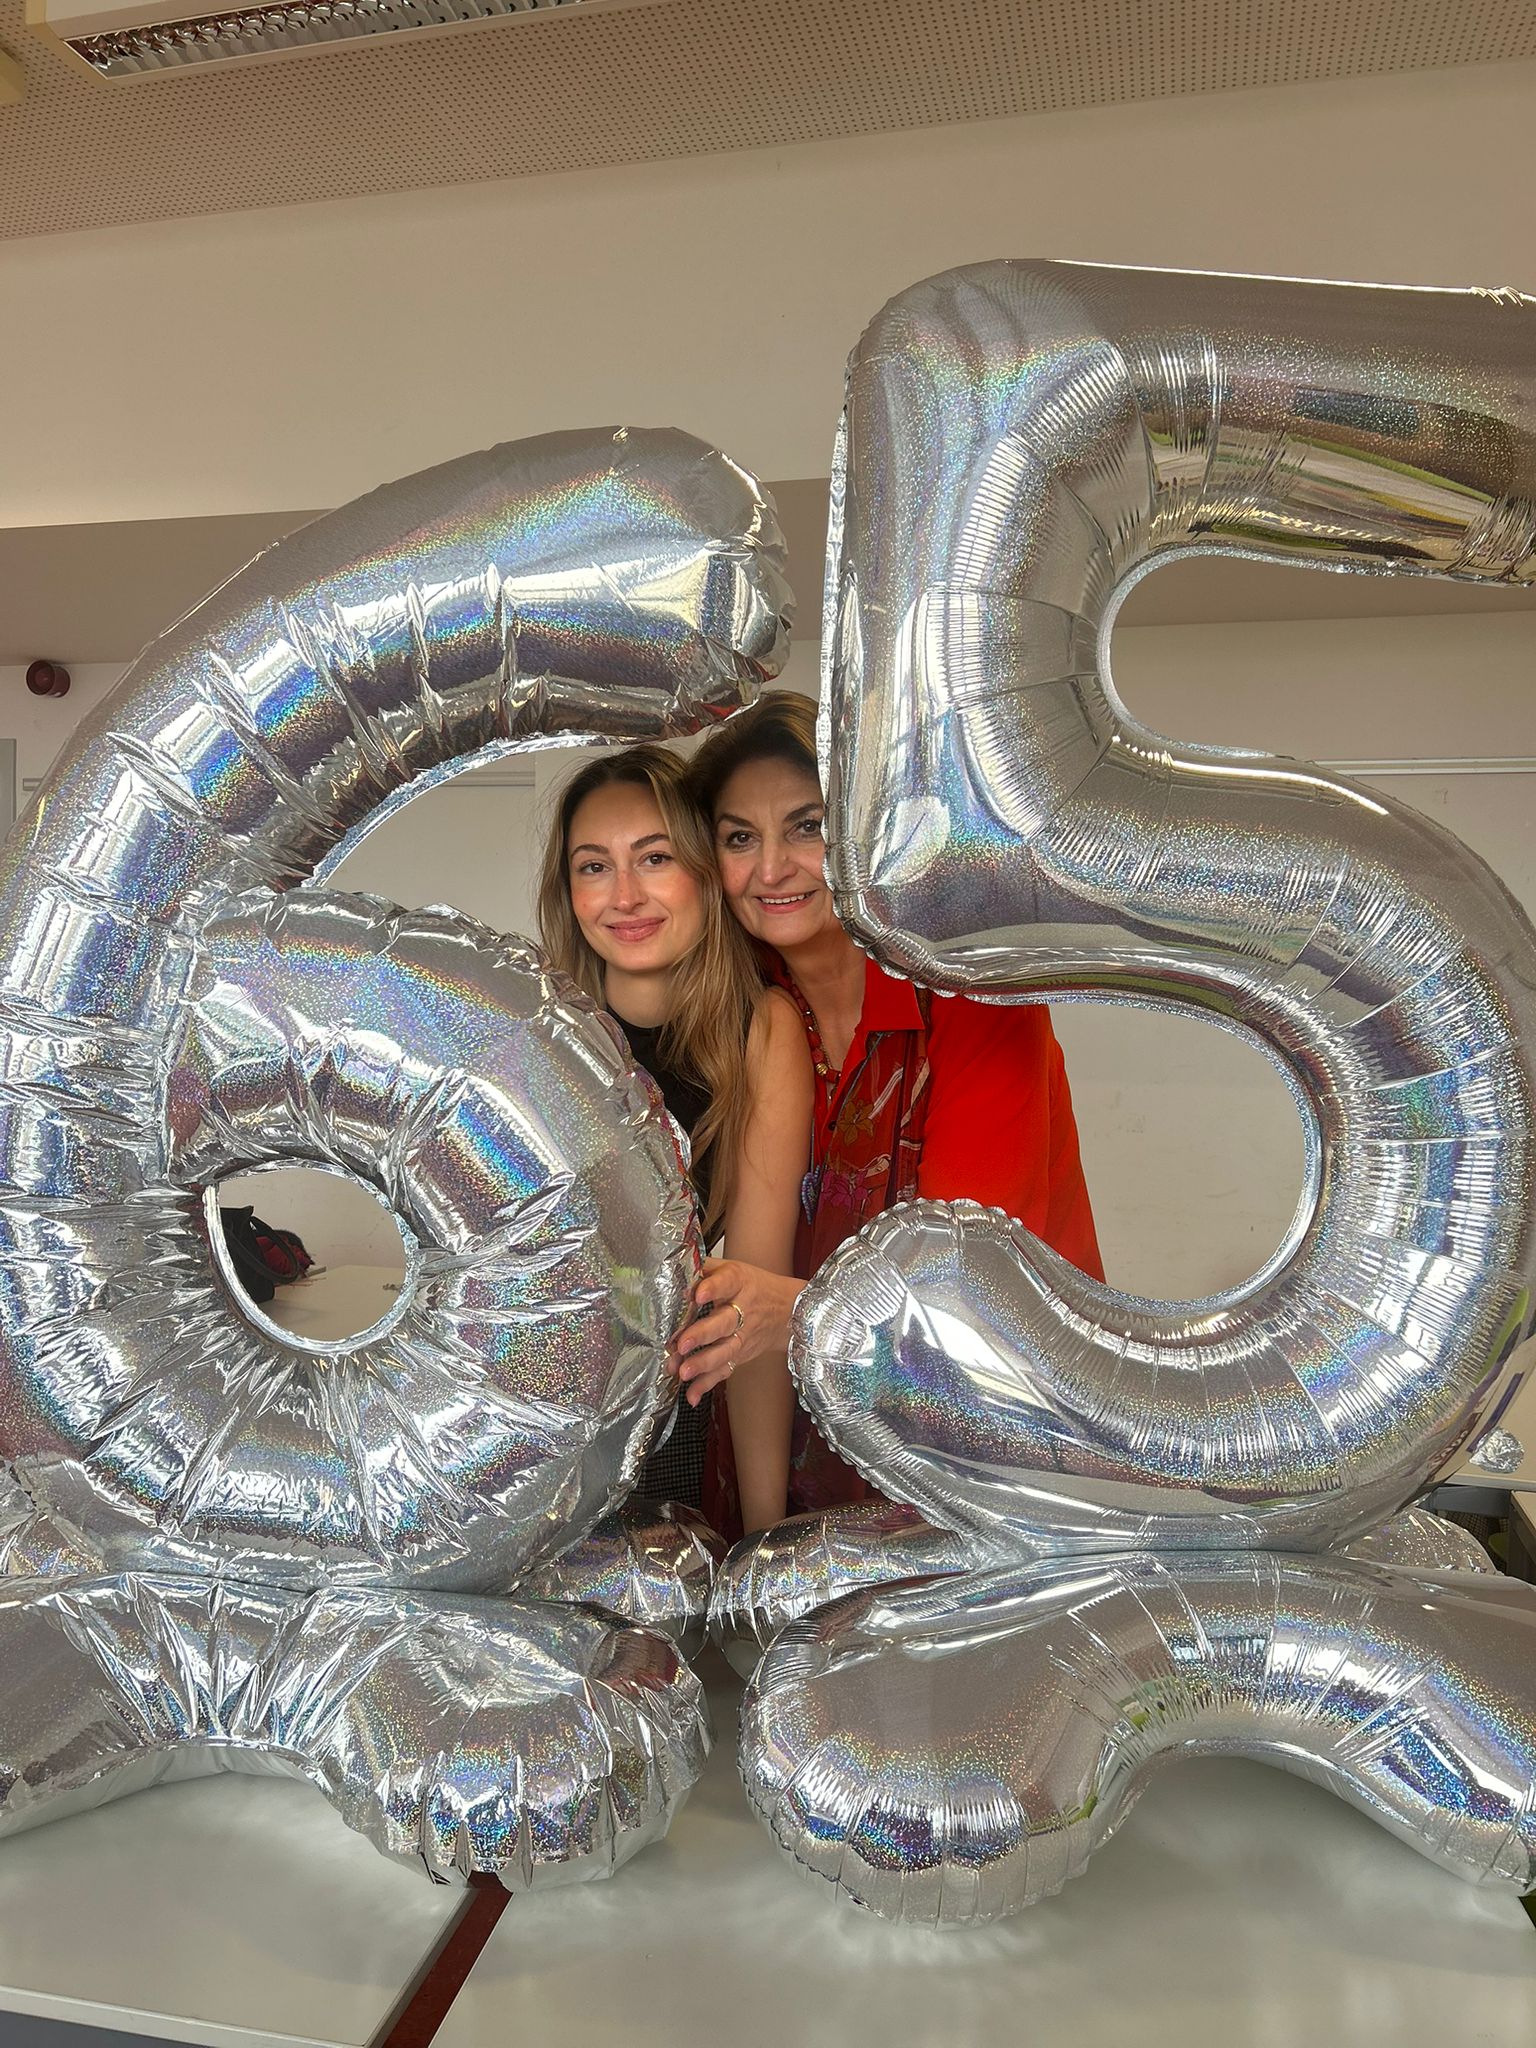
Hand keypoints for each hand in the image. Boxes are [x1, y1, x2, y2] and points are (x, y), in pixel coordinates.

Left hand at [667, 1258, 804, 1404]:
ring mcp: (743, 1335)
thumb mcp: (732, 1269)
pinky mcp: (740, 1355)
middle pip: (724, 1322)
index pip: (727, 1283)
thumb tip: (672, 1270)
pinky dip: (707, 1384)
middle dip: (702, 1335)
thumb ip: (704, 1269)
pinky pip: (724, 1370)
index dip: (713, 1288)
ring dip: (703, 1363)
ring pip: (725, 1351)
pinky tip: (692, 1394)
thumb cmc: (751, 1287)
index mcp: (738, 1282)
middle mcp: (743, 1310)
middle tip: (681, 1344)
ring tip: (683, 1371)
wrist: (788, 1310)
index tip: (699, 1294)